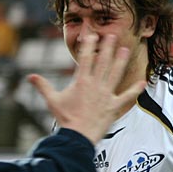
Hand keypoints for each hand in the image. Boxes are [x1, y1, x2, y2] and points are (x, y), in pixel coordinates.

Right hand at [28, 34, 145, 143]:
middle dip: (107, 47)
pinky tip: (143, 82)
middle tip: (112, 35)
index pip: (85, 59)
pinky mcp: (113, 106)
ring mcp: (106, 95)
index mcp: (81, 82)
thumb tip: (30, 76)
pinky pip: (126, 97)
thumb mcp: (52, 101)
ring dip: (121, 61)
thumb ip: (43, 86)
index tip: (92, 35)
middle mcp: (95, 85)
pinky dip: (135, 90)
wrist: (77, 136)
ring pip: (115, 74)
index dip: (89, 45)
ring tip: (125, 49)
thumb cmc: (65, 119)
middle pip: (103, 62)